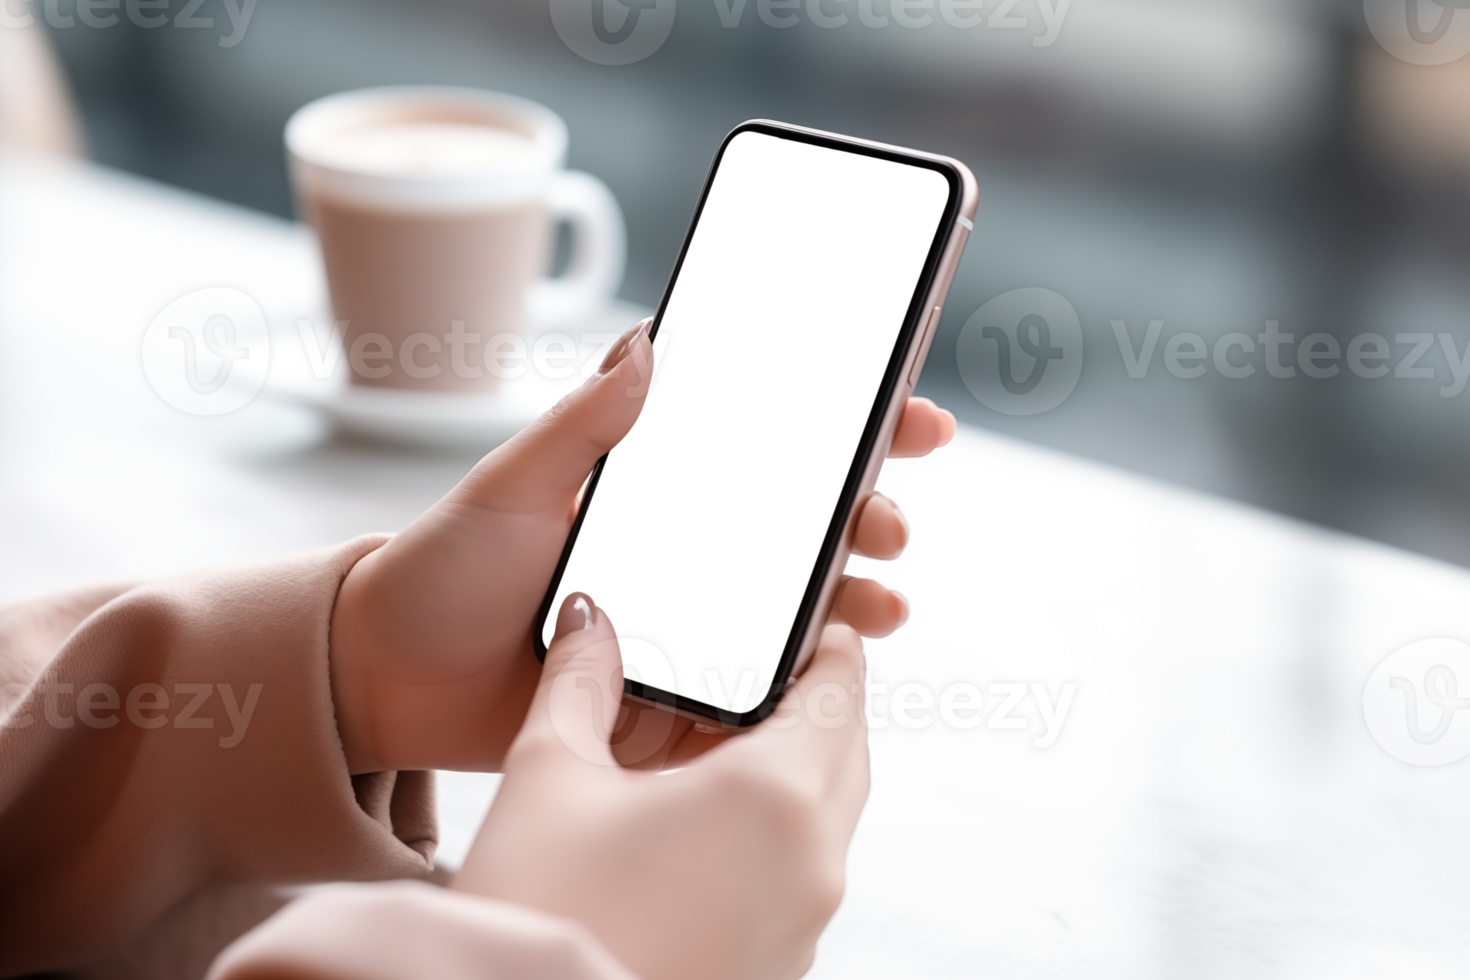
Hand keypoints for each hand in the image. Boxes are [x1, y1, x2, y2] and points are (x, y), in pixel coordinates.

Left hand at [328, 319, 955, 773]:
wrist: (386, 679)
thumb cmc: (440, 569)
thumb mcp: (509, 483)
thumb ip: (582, 422)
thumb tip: (645, 343)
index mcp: (659, 496)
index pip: (771, 455)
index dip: (850, 435)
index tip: (911, 419)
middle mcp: (685, 559)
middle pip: (805, 535)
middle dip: (868, 521)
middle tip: (888, 523)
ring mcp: (683, 632)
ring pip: (796, 617)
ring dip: (854, 606)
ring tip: (882, 604)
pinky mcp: (671, 705)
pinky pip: (751, 700)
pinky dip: (800, 691)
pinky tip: (830, 678)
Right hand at [453, 592, 869, 979]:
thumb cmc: (538, 914)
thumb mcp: (548, 777)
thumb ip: (578, 680)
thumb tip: (589, 618)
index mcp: (773, 798)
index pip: (840, 693)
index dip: (834, 646)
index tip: (818, 620)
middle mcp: (811, 862)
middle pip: (848, 752)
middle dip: (819, 704)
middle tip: (768, 671)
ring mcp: (804, 922)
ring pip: (832, 814)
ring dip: (803, 767)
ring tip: (727, 742)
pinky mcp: (782, 963)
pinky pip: (806, 871)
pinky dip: (783, 830)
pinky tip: (711, 821)